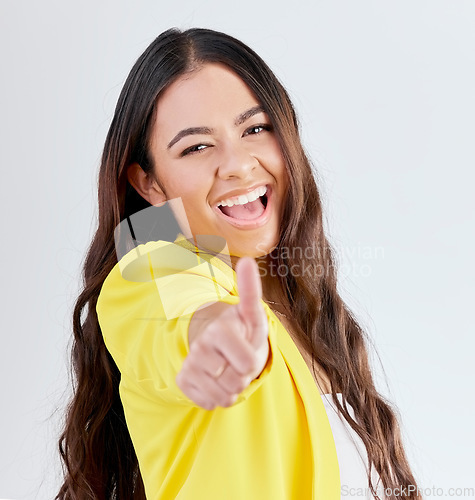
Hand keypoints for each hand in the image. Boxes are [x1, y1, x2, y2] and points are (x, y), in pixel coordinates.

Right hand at [176, 257, 268, 409]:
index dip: (253, 363)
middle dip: (243, 376)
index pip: (248, 364)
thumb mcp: (252, 315)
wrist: (220, 346)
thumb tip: (248, 261)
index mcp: (219, 329)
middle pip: (236, 382)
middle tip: (239, 359)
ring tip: (229, 369)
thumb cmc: (242, 331)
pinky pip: (210, 403)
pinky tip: (216, 380)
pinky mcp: (183, 381)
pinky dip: (218, 397)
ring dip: (232, 388)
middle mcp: (200, 346)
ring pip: (224, 396)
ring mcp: (190, 364)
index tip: (247, 346)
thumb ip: (251, 291)